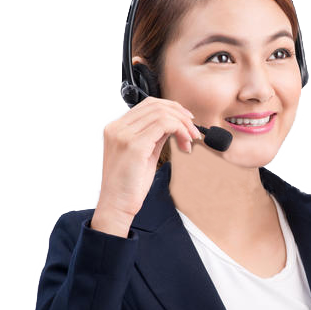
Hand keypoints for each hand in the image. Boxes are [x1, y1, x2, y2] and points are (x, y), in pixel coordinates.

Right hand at [97, 96, 201, 218]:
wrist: (117, 204)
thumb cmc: (129, 184)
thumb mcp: (143, 154)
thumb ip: (153, 136)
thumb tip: (173, 125)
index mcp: (116, 128)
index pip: (148, 105)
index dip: (171, 109)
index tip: (186, 120)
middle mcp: (117, 128)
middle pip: (156, 105)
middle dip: (180, 115)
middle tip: (193, 130)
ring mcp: (124, 135)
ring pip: (162, 113)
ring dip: (183, 124)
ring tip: (190, 140)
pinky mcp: (134, 145)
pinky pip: (164, 125)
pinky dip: (180, 130)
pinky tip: (185, 143)